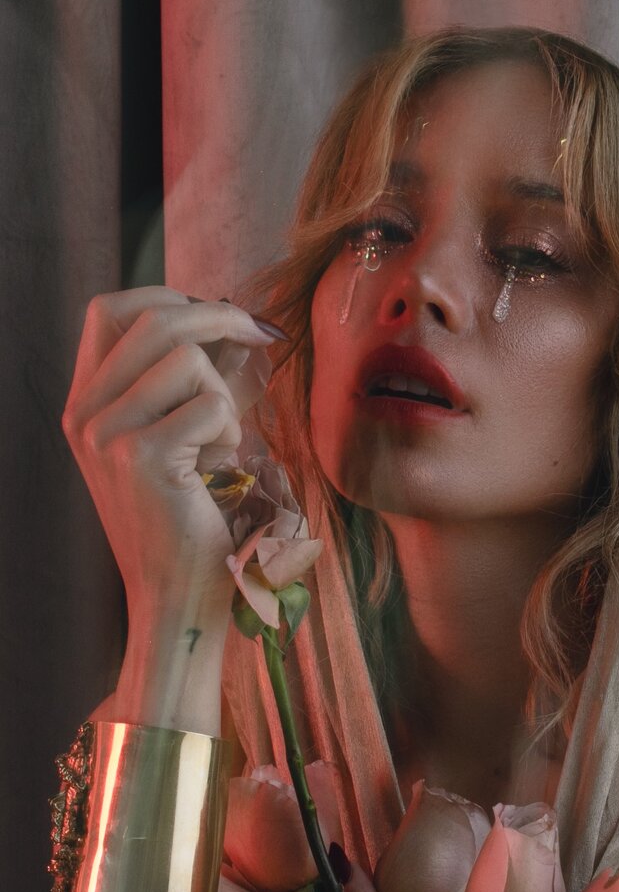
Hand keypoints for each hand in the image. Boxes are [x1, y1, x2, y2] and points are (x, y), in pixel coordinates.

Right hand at [62, 286, 280, 617]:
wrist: (175, 595)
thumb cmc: (186, 517)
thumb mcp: (171, 438)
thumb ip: (180, 383)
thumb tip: (227, 320)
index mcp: (84, 404)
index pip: (109, 311)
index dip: (168, 296)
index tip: (217, 315)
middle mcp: (84, 414)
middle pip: (155, 319)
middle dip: (221, 318)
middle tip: (262, 335)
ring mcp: (107, 435)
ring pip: (188, 358)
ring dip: (224, 394)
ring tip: (218, 443)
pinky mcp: (143, 458)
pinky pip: (212, 405)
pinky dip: (231, 431)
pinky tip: (219, 467)